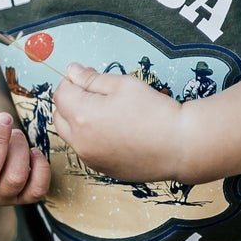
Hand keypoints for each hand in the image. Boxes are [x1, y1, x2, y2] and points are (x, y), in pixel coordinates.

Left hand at [52, 64, 186, 181]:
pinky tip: (116, 132)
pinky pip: (86, 150)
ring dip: (79, 122)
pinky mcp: (102, 170)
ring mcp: (90, 158)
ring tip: (108, 114)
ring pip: (71, 136)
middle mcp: (80, 141)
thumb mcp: (123, 85)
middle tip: (96, 94)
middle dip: (70, 102)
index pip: (60, 93)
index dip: (73, 82)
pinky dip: (91, 139)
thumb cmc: (155, 112)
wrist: (180, 146)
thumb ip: (92, 79)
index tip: (89, 77)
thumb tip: (72, 71)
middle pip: (59, 116)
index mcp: (83, 116)